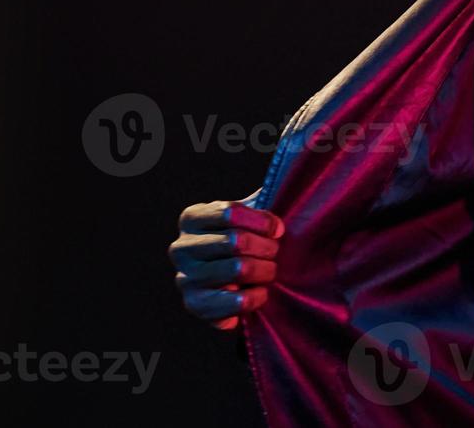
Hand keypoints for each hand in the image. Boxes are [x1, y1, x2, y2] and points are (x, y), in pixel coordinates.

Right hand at [168, 199, 283, 330]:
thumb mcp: (252, 214)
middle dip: (267, 248)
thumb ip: (265, 196)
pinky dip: (256, 296)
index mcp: (192, 218)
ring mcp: (184, 278)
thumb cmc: (249, 240)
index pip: (231, 213)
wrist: (236, 285)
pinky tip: (261, 293)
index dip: (263, 221)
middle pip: (236, 241)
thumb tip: (292, 168)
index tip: (278, 229)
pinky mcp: (195, 305)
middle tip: (276, 253)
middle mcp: (181, 247)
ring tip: (270, 271)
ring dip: (265, 271)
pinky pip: (235, 301)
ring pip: (238, 269)